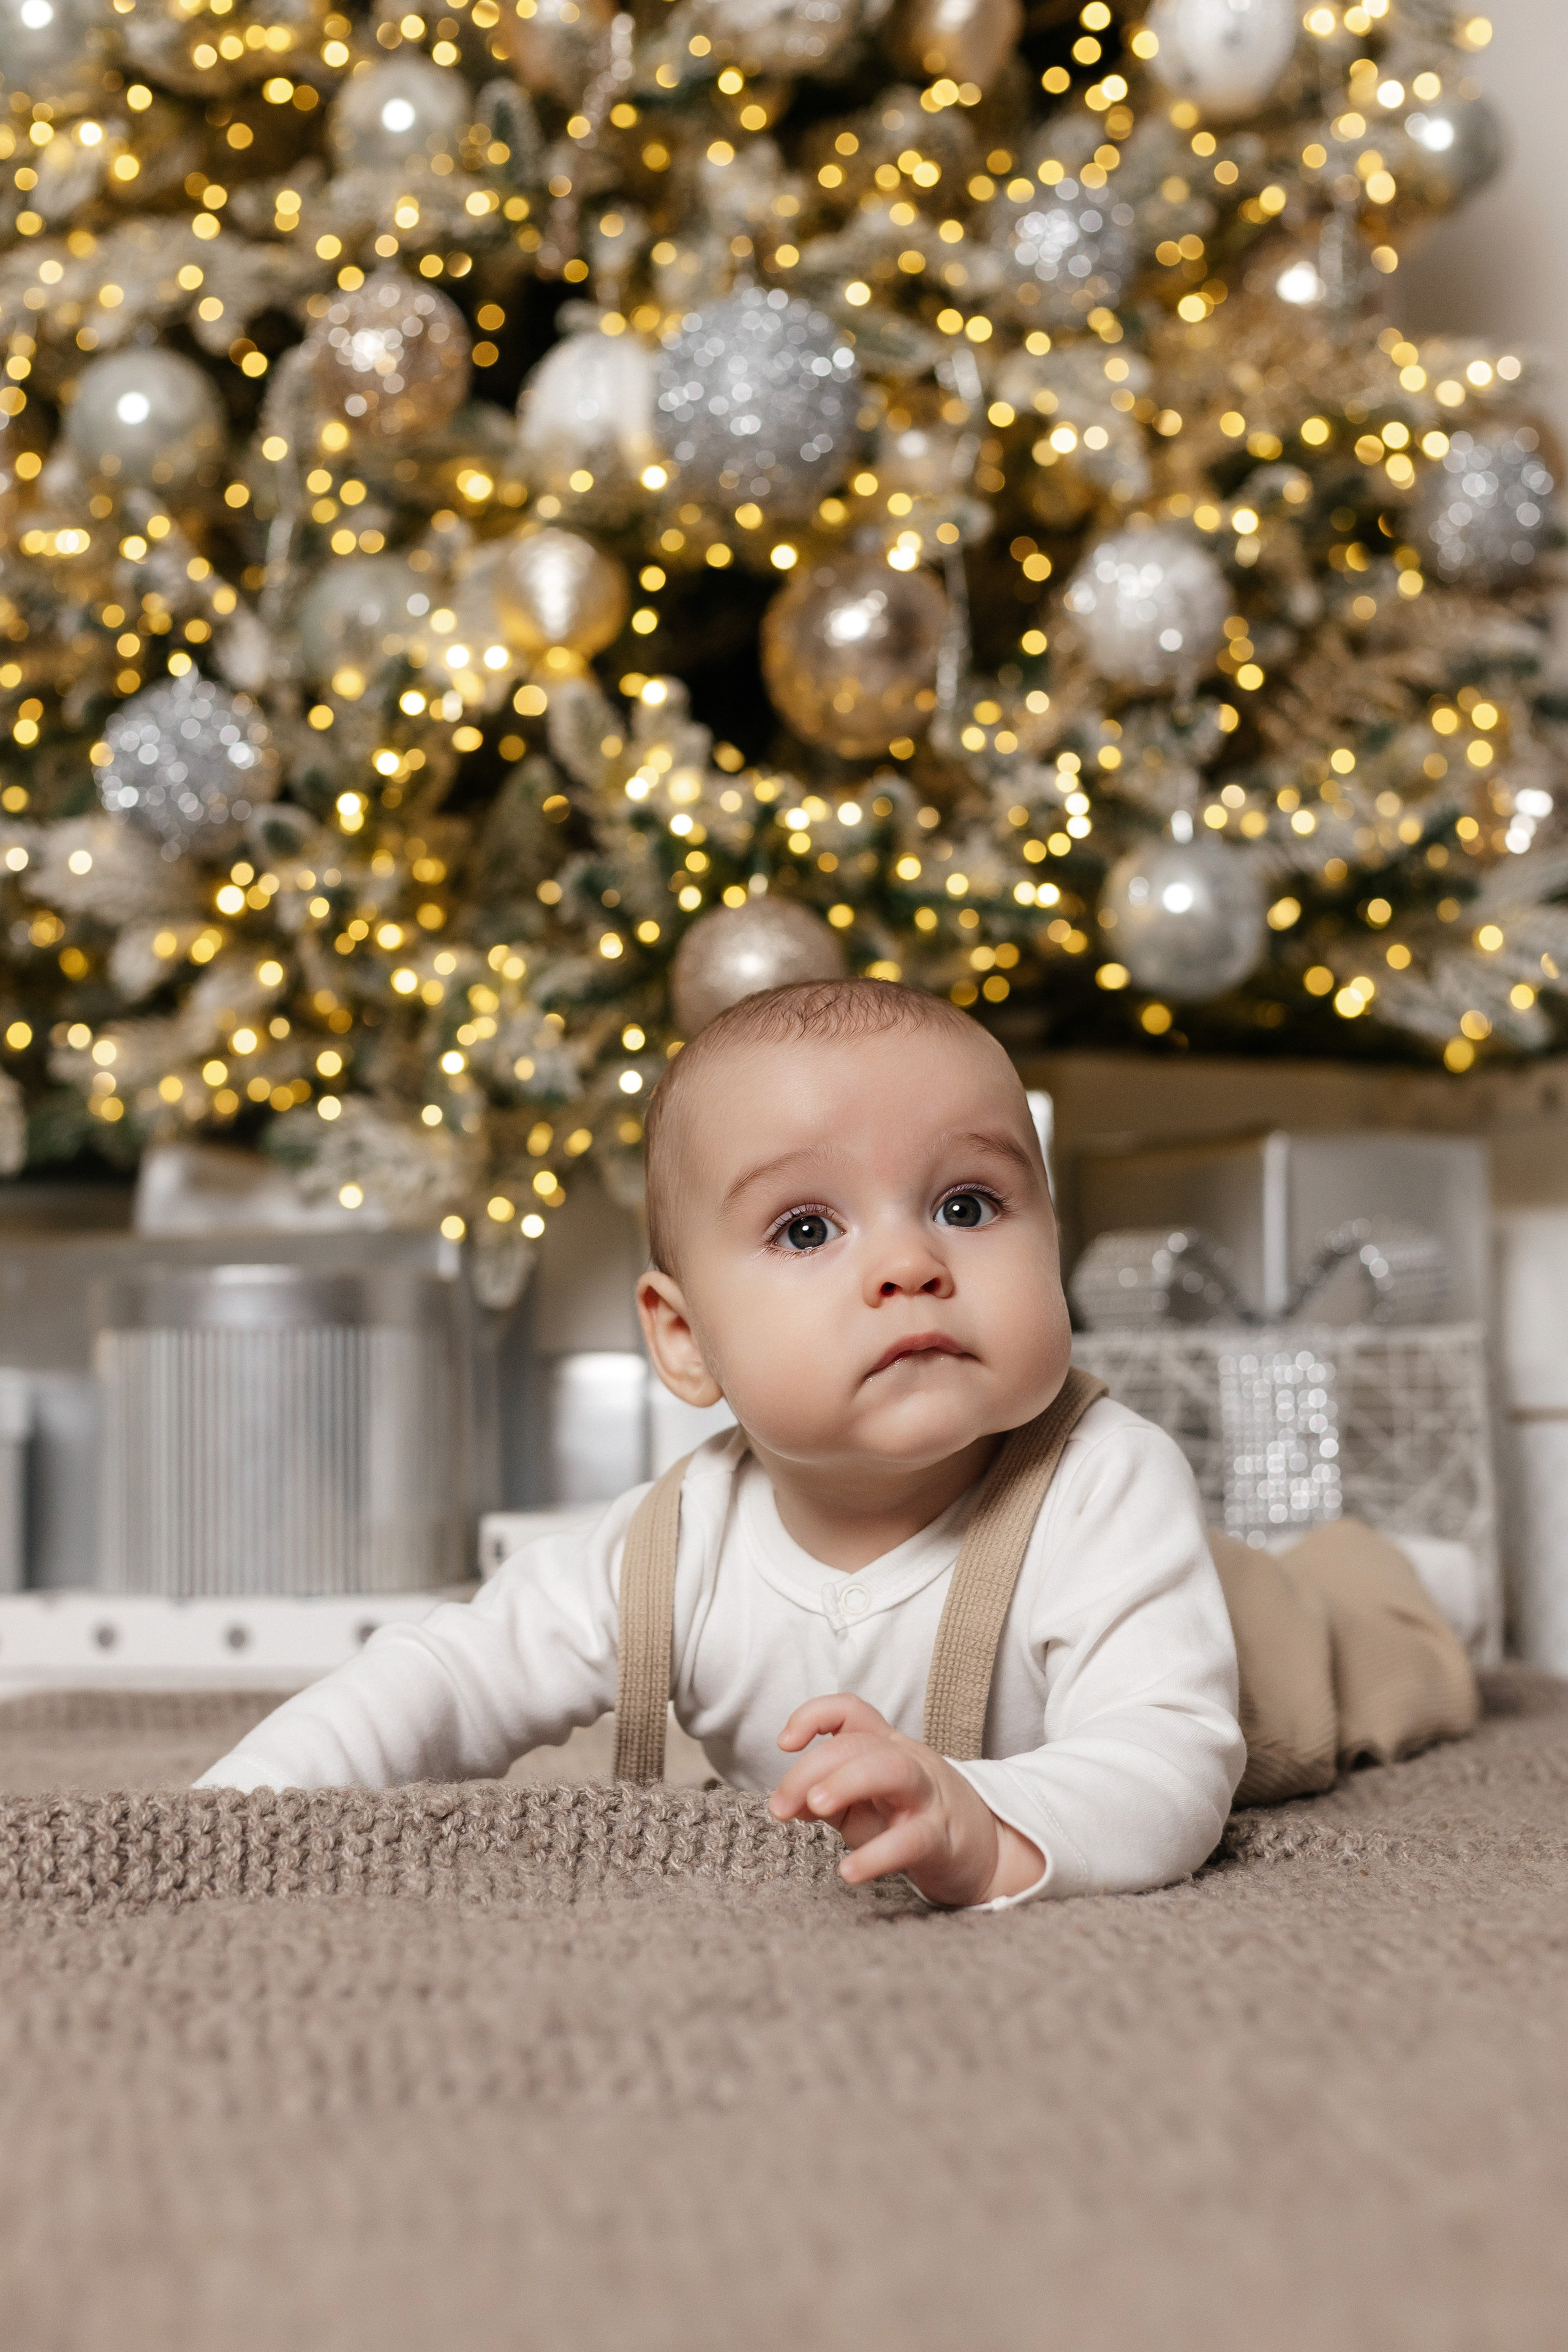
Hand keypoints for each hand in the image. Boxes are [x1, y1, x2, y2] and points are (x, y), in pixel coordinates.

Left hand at [768, 1693, 1043, 1907]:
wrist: (986, 1853)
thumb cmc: (912, 1821)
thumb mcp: (864, 1804)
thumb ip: (825, 1796)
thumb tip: (785, 1803)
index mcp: (886, 1746)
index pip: (851, 1711)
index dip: (813, 1715)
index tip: (784, 1743)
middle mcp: (907, 1762)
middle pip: (858, 1743)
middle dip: (811, 1768)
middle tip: (781, 1806)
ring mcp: (927, 1798)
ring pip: (890, 1770)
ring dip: (845, 1782)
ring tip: (814, 1808)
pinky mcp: (941, 1839)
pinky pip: (910, 1840)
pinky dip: (876, 1855)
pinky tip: (849, 1872)